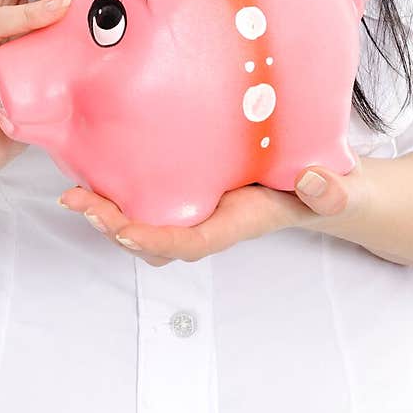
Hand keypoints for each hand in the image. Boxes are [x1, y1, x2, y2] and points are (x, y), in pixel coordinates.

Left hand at [58, 153, 366, 264]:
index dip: (155, 240)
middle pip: (155, 239)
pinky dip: (121, 191)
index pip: (192, 242)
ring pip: (146, 221)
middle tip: (81, 204)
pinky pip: (150, 198)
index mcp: (239, 222)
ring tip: (74, 194)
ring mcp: (199, 205)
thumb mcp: (338, 189)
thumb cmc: (327, 188)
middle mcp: (212, 220)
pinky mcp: (192, 185)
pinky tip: (97, 171)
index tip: (123, 230)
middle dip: (116, 228)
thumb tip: (315, 183)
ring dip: (109, 213)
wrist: (324, 187)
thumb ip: (332, 191)